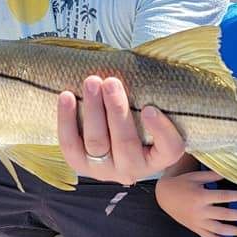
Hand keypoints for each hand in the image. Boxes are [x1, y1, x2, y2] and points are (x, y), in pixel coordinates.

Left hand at [57, 75, 185, 183]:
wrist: (112, 145)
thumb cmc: (139, 122)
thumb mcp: (152, 113)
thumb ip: (149, 98)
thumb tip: (139, 66)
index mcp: (160, 157)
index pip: (169, 148)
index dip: (160, 130)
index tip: (150, 108)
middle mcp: (133, 168)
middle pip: (126, 143)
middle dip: (117, 110)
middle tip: (112, 82)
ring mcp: (105, 170)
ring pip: (97, 142)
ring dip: (93, 109)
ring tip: (92, 82)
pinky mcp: (80, 165)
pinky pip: (71, 145)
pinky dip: (66, 120)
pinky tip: (67, 96)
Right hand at [155, 168, 236, 236]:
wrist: (163, 197)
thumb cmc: (180, 184)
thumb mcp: (195, 177)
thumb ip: (213, 176)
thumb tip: (230, 174)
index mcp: (201, 196)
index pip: (224, 197)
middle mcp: (200, 211)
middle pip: (225, 215)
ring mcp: (198, 222)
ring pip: (220, 229)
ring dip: (236, 232)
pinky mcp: (195, 229)